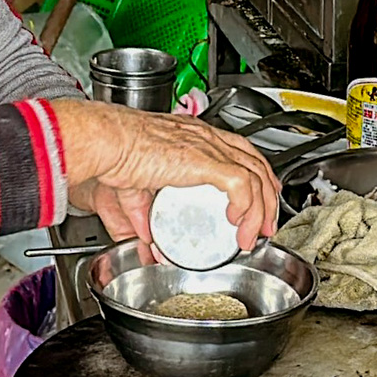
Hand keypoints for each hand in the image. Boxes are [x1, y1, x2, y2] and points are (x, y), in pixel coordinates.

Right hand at [50, 99, 279, 250]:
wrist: (109, 142)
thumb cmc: (115, 153)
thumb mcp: (135, 187)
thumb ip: (142, 213)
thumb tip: (145, 239)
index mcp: (193, 137)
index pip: (239, 150)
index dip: (256, 175)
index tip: (260, 199)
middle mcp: (206, 138)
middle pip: (256, 162)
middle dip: (268, 196)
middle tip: (267, 224)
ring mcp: (208, 147)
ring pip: (255, 175)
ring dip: (261, 209)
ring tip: (255, 234)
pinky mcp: (204, 160)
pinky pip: (241, 183)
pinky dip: (247, 206)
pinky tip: (239, 223)